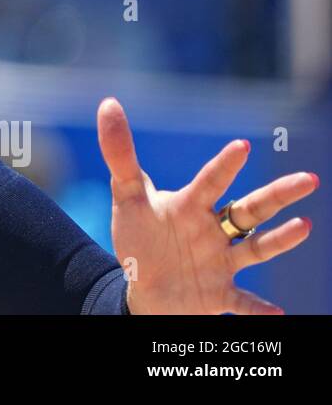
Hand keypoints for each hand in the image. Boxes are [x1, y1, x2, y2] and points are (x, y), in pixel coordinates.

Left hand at [96, 97, 317, 314]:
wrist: (144, 283)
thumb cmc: (141, 234)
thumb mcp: (127, 195)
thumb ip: (120, 153)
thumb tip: (108, 103)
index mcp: (192, 206)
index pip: (210, 182)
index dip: (223, 166)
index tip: (241, 146)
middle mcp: (213, 231)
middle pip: (250, 210)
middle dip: (277, 195)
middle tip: (308, 179)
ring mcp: (220, 262)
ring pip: (256, 249)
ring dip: (280, 241)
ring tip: (304, 226)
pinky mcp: (219, 294)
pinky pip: (243, 302)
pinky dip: (259, 309)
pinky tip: (278, 313)